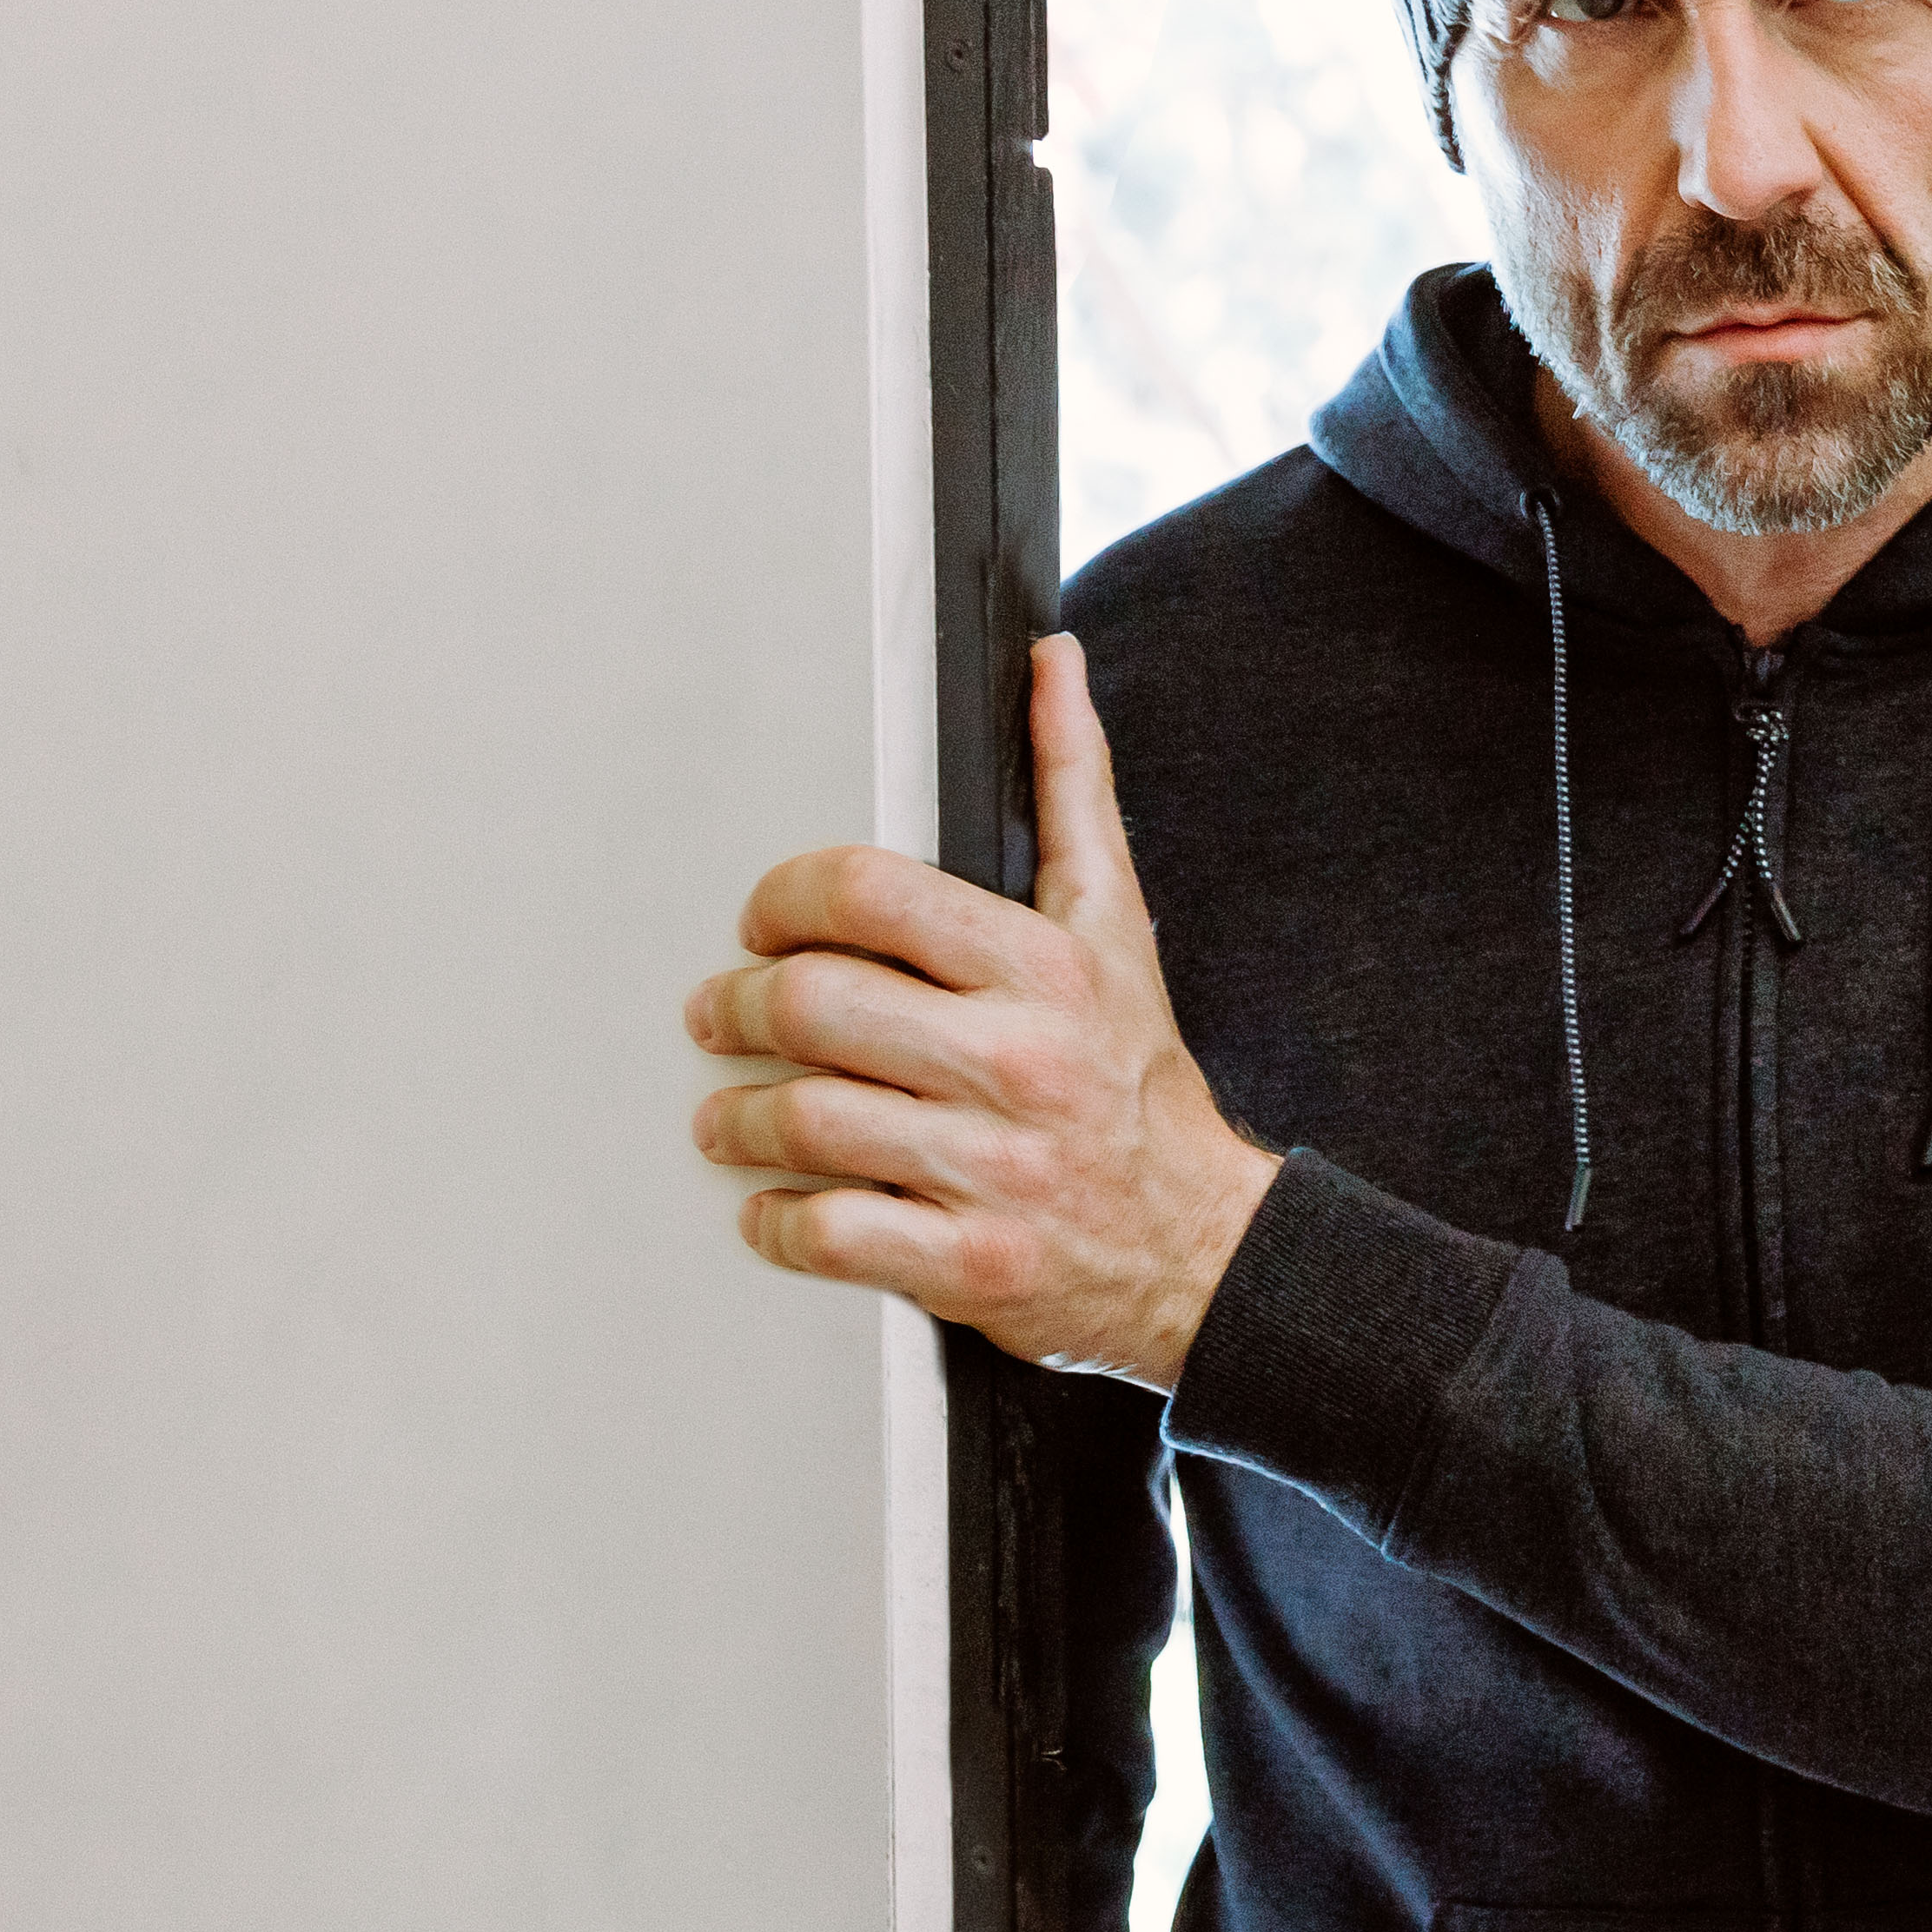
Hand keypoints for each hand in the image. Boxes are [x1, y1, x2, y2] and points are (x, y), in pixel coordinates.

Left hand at [693, 639, 1278, 1384]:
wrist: (1207, 1251)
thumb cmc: (1136, 1082)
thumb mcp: (1115, 927)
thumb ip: (1073, 791)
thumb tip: (1051, 666)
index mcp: (1044, 969)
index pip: (864, 894)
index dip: (782, 900)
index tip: (766, 925)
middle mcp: (1018, 1063)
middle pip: (811, 1005)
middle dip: (739, 1007)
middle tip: (724, 1016)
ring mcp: (992, 1169)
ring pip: (800, 1120)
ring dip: (735, 1120)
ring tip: (731, 1118)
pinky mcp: (968, 1265)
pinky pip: (825, 1234)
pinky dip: (775, 1223)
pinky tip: (777, 1205)